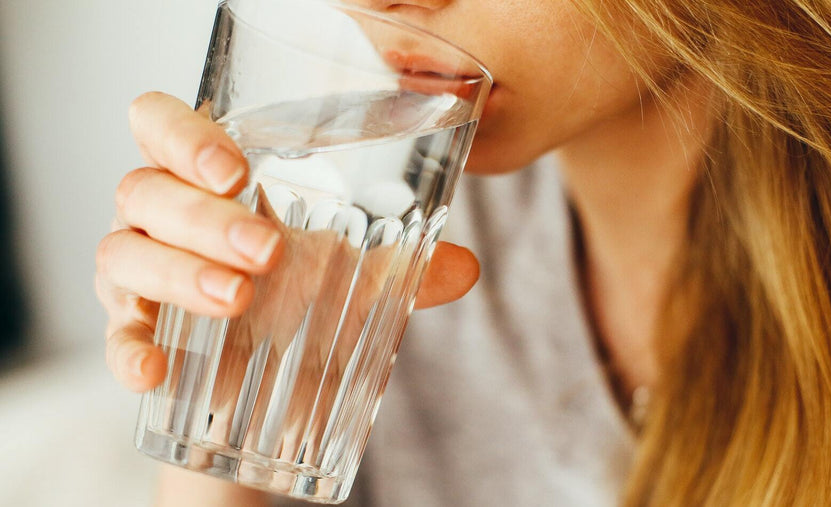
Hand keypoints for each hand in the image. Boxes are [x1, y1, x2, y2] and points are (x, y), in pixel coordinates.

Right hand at [96, 91, 479, 392]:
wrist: (269, 382)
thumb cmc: (300, 298)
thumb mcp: (352, 276)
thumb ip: (402, 268)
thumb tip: (466, 268)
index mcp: (207, 179)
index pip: (160, 124)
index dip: (184, 134)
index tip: (236, 169)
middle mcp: (161, 215)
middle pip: (145, 188)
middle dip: (204, 217)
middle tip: (267, 250)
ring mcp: (138, 272)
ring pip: (123, 251)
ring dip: (180, 273)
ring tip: (240, 298)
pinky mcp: (134, 331)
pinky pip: (114, 334)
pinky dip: (129, 349)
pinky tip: (155, 370)